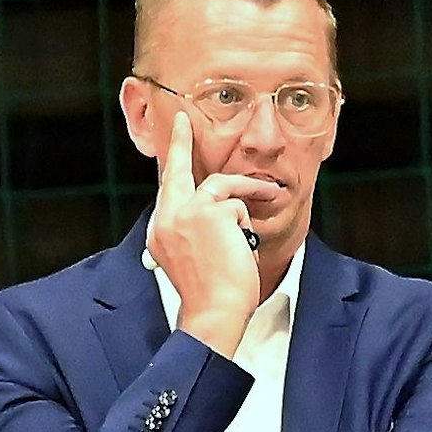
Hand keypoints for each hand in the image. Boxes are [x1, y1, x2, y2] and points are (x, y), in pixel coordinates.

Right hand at [146, 110, 272, 356]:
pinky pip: (238, 204)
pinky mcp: (208, 212)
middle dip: (179, 141)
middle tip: (183, 120)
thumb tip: (220, 209)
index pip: (166, 190)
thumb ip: (195, 230)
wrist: (214, 311)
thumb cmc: (212, 293)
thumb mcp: (194, 258)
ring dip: (248, 191)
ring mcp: (185, 213)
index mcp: (160, 231)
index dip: (171, 164)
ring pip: (221, 188)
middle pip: (175, 170)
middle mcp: (166, 218)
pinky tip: (244, 244)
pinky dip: (247, 223)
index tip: (171, 142)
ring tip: (271, 195)